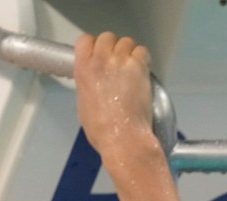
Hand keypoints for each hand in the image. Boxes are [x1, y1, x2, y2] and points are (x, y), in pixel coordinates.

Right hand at [73, 32, 157, 163]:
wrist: (122, 137)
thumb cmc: (102, 129)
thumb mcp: (84, 104)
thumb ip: (88, 85)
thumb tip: (94, 83)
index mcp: (82, 69)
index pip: (85, 40)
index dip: (94, 46)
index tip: (100, 54)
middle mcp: (100, 61)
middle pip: (107, 37)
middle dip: (114, 47)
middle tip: (120, 63)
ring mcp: (120, 62)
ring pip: (126, 42)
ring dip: (130, 52)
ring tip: (133, 68)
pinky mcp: (138, 68)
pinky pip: (142, 51)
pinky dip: (144, 59)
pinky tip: (143, 71)